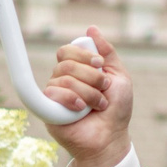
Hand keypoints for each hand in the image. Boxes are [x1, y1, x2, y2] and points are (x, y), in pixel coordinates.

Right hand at [44, 27, 134, 166]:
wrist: (110, 138)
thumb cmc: (116, 111)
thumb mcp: (119, 77)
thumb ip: (107, 53)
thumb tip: (91, 29)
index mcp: (77, 71)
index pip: (67, 50)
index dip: (83, 54)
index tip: (100, 64)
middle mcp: (62, 81)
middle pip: (66, 63)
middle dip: (91, 75)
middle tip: (105, 88)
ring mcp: (54, 96)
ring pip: (63, 78)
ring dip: (88, 91)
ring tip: (98, 105)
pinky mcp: (48, 111)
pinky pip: (52, 93)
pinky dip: (71, 99)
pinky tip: (81, 109)